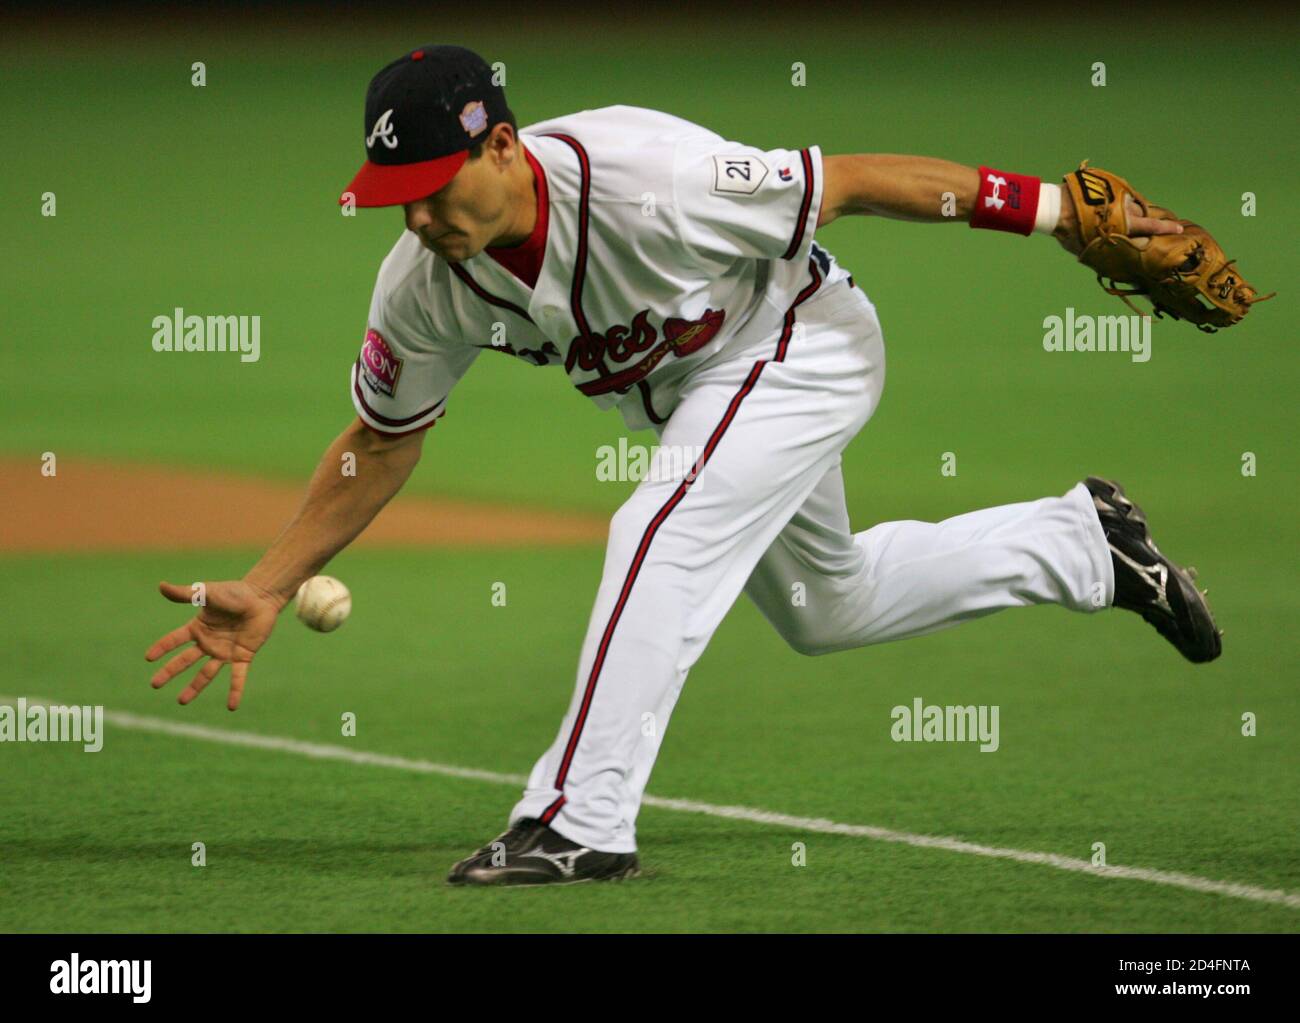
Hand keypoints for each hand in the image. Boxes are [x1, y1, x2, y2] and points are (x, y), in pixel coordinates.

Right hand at [146, 580, 285, 709]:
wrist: (262, 597)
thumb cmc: (235, 593)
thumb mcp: (208, 592)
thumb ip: (186, 593)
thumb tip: (161, 586)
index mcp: (198, 628)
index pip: (174, 640)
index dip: (161, 648)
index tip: (148, 658)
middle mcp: (208, 643)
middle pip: (185, 660)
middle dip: (169, 672)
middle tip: (154, 685)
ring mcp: (224, 652)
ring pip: (206, 673)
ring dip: (195, 688)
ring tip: (181, 702)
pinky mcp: (243, 656)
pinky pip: (238, 677)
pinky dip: (235, 691)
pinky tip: (232, 706)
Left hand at [1054, 188, 1184, 255]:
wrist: (1055, 206)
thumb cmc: (1069, 232)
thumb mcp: (1088, 248)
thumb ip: (1104, 249)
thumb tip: (1109, 259)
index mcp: (1124, 222)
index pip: (1151, 226)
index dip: (1166, 228)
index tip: (1179, 228)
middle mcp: (1124, 205)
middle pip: (1142, 211)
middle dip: (1144, 218)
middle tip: (1147, 223)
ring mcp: (1115, 191)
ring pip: (1130, 200)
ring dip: (1128, 208)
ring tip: (1120, 215)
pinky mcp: (1105, 182)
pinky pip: (1117, 191)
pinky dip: (1116, 199)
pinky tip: (1107, 204)